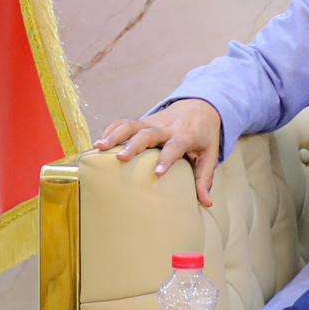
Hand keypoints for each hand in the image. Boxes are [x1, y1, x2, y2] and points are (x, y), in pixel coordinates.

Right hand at [91, 99, 224, 207]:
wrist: (200, 106)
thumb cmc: (204, 136)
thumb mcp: (210, 156)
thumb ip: (205, 178)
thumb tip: (206, 203)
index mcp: (185, 135)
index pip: (175, 146)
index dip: (167, 159)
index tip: (157, 174)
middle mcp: (167, 127)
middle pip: (148, 133)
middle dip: (133, 145)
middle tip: (120, 159)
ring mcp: (152, 122)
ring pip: (131, 124)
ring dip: (114, 135)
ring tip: (98, 147)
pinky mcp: (143, 121)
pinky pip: (124, 122)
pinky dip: (111, 130)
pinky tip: (98, 144)